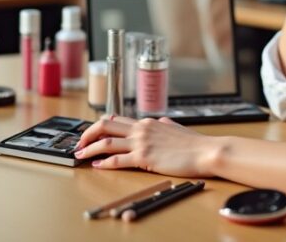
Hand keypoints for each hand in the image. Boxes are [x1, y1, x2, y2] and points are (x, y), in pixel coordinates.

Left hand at [74, 115, 219, 177]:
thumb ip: (164, 125)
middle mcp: (142, 129)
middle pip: (105, 125)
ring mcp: (142, 143)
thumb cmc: (194, 144)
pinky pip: (118, 161)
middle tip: (79, 143)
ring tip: (80, 155)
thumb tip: (160, 122)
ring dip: (90, 148)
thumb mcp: (175, 128)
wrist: (206, 151)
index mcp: (148, 122)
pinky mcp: (145, 158)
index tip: (91, 133)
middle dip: (88, 134)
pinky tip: (98, 166)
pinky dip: (105, 163)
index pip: (117, 119)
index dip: (100, 126)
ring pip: (107, 142)